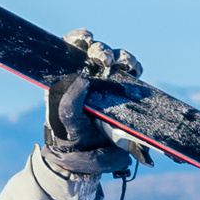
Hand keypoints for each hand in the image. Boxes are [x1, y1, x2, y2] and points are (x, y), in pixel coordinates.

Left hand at [43, 28, 154, 180]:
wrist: (90, 161)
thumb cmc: (72, 141)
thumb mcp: (66, 122)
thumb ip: (70, 102)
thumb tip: (82, 78)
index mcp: (67, 80)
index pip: (70, 50)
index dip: (78, 38)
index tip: (86, 38)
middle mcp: (86, 78)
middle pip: (95, 52)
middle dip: (102, 51)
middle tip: (106, 62)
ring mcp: (105, 84)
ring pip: (116, 59)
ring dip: (121, 57)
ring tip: (125, 66)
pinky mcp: (121, 91)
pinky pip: (130, 72)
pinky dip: (133, 66)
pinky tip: (133, 70)